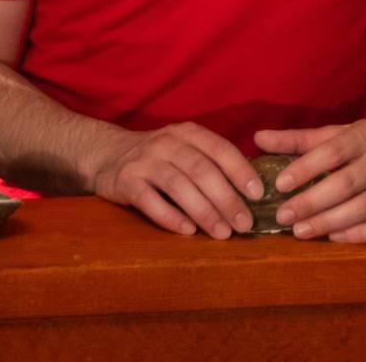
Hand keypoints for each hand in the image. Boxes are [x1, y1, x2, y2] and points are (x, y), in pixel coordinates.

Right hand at [89, 122, 262, 239]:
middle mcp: (168, 142)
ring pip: (179, 186)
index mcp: (189, 132)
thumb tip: (249, 191)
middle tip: (244, 223)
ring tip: (223, 233)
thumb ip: (211, 162)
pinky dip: (170, 216)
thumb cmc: (160, 156)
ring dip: (204, 211)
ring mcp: (145, 161)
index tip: (258, 194)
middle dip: (226, 198)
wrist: (107, 154)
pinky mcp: (125, 181)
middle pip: (202, 170)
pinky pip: (149, 201)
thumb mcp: (185, 148)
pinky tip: (188, 231)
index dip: (240, 171)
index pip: (220, 149)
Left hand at [254, 119, 365, 242]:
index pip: (333, 151)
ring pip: (362, 208)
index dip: (306, 168)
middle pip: (346, 183)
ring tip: (300, 231)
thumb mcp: (342, 133)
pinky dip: (358, 234)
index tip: (280, 183)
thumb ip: (300, 139)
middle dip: (312, 202)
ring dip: (329, 221)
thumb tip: (258, 139)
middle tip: (283, 216)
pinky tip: (334, 237)